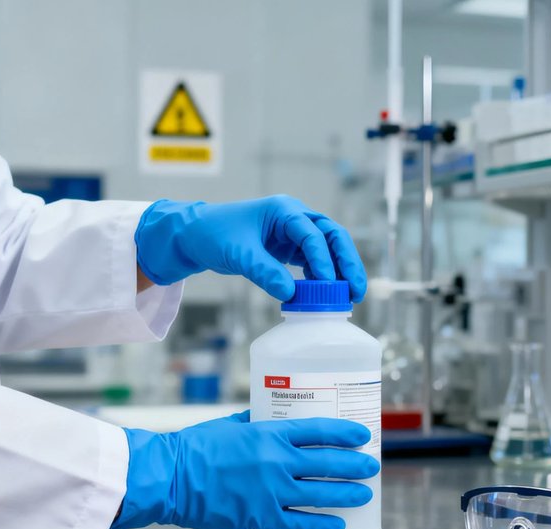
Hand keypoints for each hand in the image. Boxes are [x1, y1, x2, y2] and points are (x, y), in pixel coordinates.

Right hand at [111, 412, 378, 528]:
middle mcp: (277, 461)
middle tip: (371, 466)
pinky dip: (322, 525)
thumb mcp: (229, 424)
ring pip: (322, 493)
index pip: (319, 430)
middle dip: (354, 464)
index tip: (362, 435)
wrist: (170, 478)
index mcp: (269, 434)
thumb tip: (272, 416)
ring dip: (347, 493)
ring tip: (364, 494)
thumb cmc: (194, 448)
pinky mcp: (262, 516)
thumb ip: (255, 421)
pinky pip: (300, 522)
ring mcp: (272, 490)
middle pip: (328, 462)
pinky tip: (337, 525)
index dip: (344, 433)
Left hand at [134, 195, 366, 301]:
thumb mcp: (238, 253)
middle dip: (346, 261)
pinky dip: (321, 278)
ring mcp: (292, 234)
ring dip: (338, 271)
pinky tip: (326, 295)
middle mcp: (293, 219)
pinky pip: (311, 262)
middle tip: (356, 288)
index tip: (329, 282)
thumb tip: (290, 294)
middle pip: (331, 236)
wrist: (194, 236)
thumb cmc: (213, 234)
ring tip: (350, 296)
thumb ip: (264, 272)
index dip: (323, 257)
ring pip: (326, 250)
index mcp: (283, 210)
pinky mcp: (287, 250)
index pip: (312, 232)